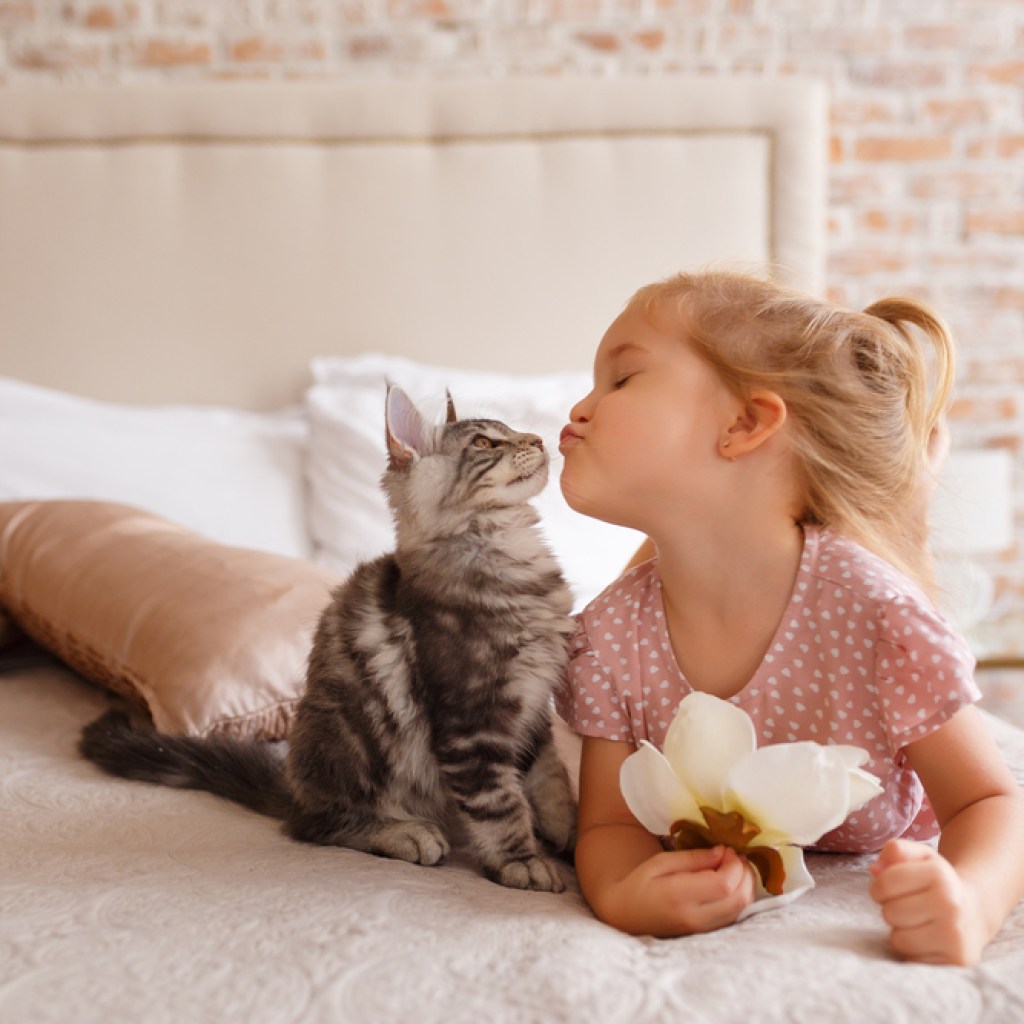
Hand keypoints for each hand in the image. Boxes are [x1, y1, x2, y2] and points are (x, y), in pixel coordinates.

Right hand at [603, 845, 755, 937]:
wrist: (627, 915)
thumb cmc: (640, 883)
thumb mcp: (660, 862)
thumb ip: (692, 858)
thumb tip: (722, 852)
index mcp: (679, 896)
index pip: (724, 883)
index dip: (733, 864)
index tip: (727, 848)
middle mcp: (695, 917)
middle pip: (739, 898)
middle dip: (744, 873)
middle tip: (735, 855)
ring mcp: (702, 929)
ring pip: (741, 909)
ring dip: (746, 885)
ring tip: (735, 866)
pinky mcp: (707, 934)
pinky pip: (735, 916)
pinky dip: (740, 897)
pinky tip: (732, 882)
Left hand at [869, 839, 986, 965]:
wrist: (974, 912)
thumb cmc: (936, 883)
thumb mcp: (919, 856)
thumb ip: (895, 850)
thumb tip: (874, 870)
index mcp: (939, 875)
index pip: (884, 884)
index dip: (878, 887)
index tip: (889, 889)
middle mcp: (951, 905)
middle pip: (890, 913)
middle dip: (891, 909)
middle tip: (909, 907)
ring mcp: (956, 935)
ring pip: (898, 940)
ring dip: (900, 932)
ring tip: (918, 922)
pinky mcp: (958, 960)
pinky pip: (912, 959)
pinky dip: (913, 951)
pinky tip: (928, 939)